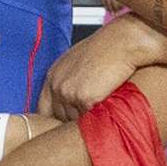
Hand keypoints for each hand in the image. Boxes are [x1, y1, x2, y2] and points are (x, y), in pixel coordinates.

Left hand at [44, 14, 166, 116]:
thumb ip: (70, 83)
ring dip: (89, 121)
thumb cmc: (107, 49)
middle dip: (75, 120)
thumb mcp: (79, 64)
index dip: (56, 119)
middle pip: (60, 119)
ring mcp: (68, 93)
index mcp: (53, 76)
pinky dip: (100, 118)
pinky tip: (109, 109)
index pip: (44, 109)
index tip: (66, 123)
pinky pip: (90, 120)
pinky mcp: (84, 99)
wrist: (122, 42)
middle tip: (92, 116)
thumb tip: (72, 102)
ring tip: (102, 111)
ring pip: (75, 122)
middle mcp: (56, 85)